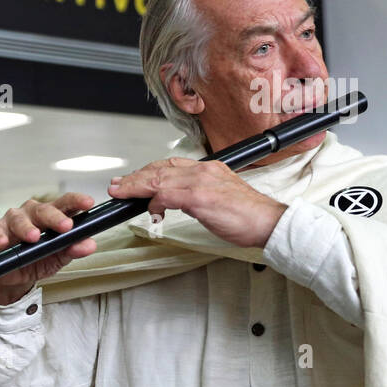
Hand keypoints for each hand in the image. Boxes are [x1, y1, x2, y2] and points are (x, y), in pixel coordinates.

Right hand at [0, 192, 98, 305]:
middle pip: (44, 210)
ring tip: (34, 237)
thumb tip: (90, 245)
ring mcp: (14, 220)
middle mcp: (33, 213)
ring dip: (27, 227)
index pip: (66, 203)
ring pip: (19, 218)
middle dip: (55, 217)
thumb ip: (73, 249)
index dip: (77, 201)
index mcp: (52, 216)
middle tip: (66, 226)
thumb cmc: (37, 259)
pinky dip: (0, 236)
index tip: (88, 203)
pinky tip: (4, 243)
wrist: (13, 275)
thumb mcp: (58, 258)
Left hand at [107, 158, 286, 248]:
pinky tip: (152, 210)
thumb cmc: (247, 216)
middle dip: (135, 177)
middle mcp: (204, 170)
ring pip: (159, 178)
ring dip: (136, 186)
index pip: (170, 164)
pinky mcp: (201, 197)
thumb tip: (172, 201)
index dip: (147, 171)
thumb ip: (195, 195)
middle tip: (117, 185)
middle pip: (160, 168)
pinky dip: (155, 202)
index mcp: (209, 168)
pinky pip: (168, 195)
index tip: (132, 179)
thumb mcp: (217, 199)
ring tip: (120, 193)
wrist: (269, 223)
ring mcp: (201, 182)